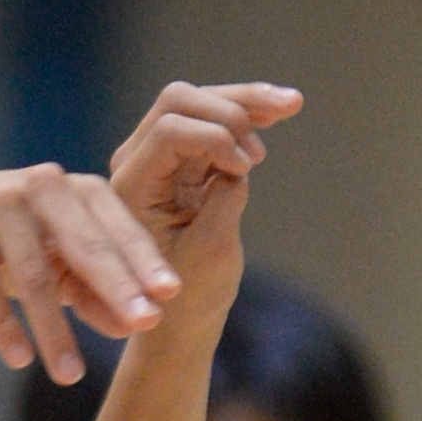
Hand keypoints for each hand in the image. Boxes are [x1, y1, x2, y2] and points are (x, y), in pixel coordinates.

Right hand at [0, 162, 182, 385]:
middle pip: (84, 244)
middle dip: (117, 287)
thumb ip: (102, 294)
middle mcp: (42, 186)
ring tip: (71, 377)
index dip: (145, 261)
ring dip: (54, 328)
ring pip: (33, 273)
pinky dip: (3, 325)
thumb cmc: (26, 246)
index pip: (119, 227)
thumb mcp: (67, 269)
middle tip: (146, 324)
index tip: (171, 294)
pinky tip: (20, 360)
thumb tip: (137, 327)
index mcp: (80, 190)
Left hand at [108, 80, 301, 324]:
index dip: (213, 137)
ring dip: (247, 101)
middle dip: (230, 108)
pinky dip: (249, 115)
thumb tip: (237, 163)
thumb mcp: (211, 253)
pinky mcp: (186, 160)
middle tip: (272, 132)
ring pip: (202, 103)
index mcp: (130, 188)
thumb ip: (222, 201)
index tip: (246, 170)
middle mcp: (137, 164)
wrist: (180, 319)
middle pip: (180, 101)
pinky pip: (216, 122)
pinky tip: (284, 108)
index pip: (168, 130)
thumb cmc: (189, 299)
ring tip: (291, 103)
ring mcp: (161, 158)